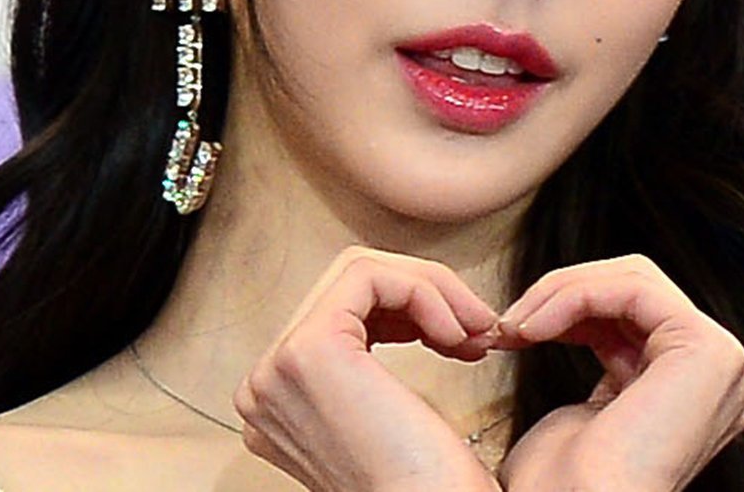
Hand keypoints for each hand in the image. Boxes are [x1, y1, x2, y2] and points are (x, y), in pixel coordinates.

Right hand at [234, 246, 502, 491]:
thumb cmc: (428, 487)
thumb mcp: (387, 414)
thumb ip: (371, 368)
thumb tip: (410, 311)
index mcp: (278, 401)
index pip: (337, 313)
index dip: (409, 313)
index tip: (464, 338)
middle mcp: (264, 385)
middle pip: (348, 287)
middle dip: (425, 296)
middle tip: (479, 328)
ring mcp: (278, 367)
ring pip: (360, 273)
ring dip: (432, 292)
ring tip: (475, 332)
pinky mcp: (309, 350)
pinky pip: (370, 276)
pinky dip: (424, 291)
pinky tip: (456, 334)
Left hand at [491, 255, 743, 491]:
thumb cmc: (565, 487)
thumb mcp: (592, 412)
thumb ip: (611, 362)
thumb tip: (581, 321)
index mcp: (700, 394)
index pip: (638, 313)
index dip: (572, 309)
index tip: (514, 328)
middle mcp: (723, 377)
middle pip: (638, 288)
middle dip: (564, 294)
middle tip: (509, 323)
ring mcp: (724, 364)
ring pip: (634, 279)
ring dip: (561, 293)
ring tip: (516, 326)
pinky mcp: (710, 351)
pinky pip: (633, 289)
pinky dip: (574, 295)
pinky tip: (536, 327)